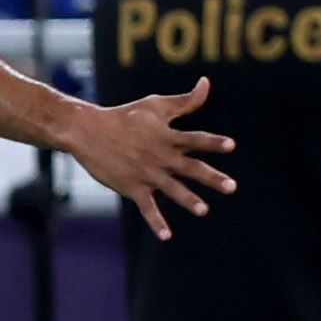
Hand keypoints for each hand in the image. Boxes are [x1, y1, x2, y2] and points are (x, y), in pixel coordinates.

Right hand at [59, 75, 234, 238]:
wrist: (88, 131)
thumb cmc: (126, 116)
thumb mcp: (156, 105)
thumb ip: (185, 101)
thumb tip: (206, 84)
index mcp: (167, 137)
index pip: (195, 139)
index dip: (212, 142)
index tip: (231, 146)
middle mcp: (160, 156)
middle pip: (191, 168)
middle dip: (212, 178)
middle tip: (232, 187)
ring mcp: (146, 173)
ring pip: (172, 189)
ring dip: (188, 200)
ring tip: (204, 210)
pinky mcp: (131, 186)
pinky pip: (147, 207)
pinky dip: (156, 222)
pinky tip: (167, 236)